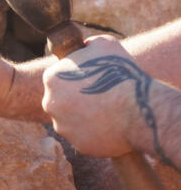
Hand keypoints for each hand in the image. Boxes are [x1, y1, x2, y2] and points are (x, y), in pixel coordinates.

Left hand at [42, 35, 143, 157]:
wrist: (139, 108)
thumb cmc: (121, 73)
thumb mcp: (104, 44)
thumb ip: (87, 45)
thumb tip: (83, 47)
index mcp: (52, 78)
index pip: (57, 78)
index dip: (74, 78)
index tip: (89, 80)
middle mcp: (50, 103)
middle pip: (60, 101)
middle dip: (75, 99)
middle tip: (97, 98)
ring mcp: (62, 126)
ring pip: (70, 120)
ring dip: (83, 117)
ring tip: (106, 112)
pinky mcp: (77, 144)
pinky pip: (83, 137)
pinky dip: (94, 133)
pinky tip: (109, 126)